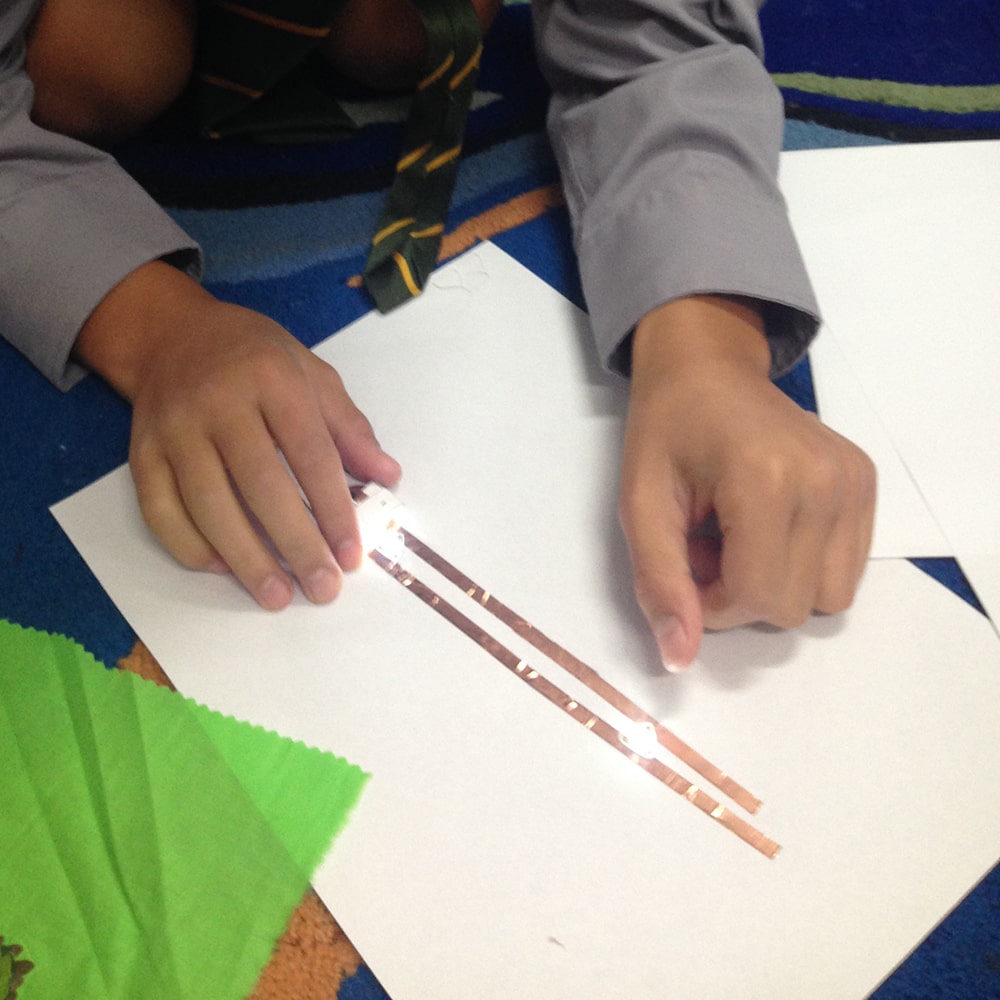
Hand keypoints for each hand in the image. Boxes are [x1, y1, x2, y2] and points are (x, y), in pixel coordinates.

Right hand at [74, 261, 400, 608]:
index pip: (310, 454)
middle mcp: (219, 402)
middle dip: (296, 544)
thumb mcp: (312, 374)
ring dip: (245, 558)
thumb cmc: (254, 357)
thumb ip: (349, 428)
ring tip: (277, 595)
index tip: (352, 555)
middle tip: (322, 588)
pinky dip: (191, 547)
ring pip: (208, 504)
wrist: (171, 334)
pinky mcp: (142, 452)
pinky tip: (225, 569)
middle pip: (260, 485)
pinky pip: (161, 510)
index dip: (333, 509)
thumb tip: (387, 476)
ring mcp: (174, 428)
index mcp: (272, 378)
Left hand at [619, 295, 875, 670]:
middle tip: (707, 547)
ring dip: (775, 586)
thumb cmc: (666, 431)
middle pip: (794, 607)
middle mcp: (827, 482)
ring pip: (829, 598)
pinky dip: (804, 567)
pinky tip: (768, 528)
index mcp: (767, 480)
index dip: (712, 606)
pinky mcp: (865, 484)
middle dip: (740, 596)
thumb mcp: (641, 504)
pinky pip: (846, 569)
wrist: (707, 370)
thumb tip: (679, 658)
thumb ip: (659, 582)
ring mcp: (854, 482)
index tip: (685, 569)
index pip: (758, 598)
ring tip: (737, 539)